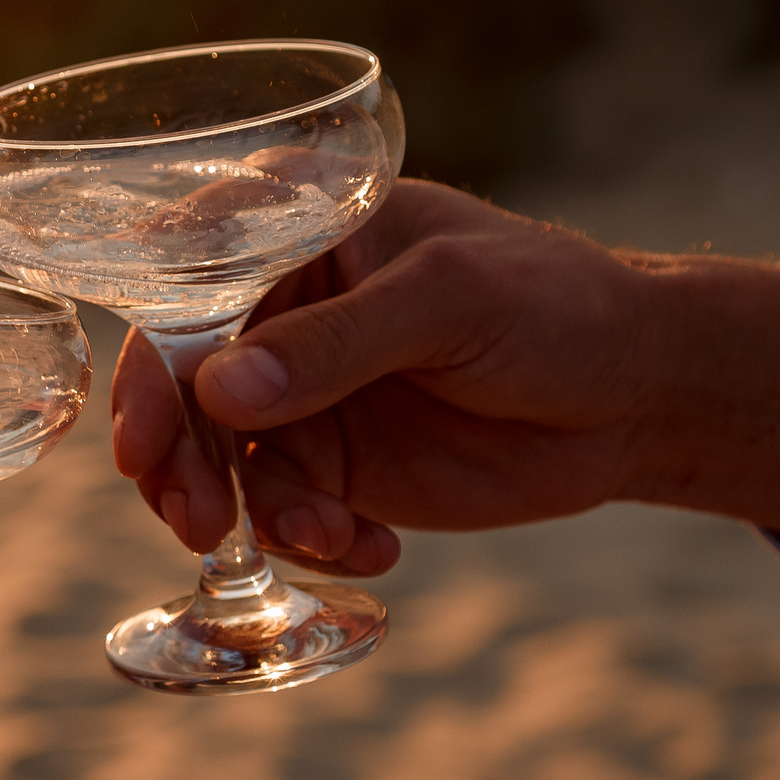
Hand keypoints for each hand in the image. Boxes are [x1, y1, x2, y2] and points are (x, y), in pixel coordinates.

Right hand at [112, 181, 779, 570]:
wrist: (636, 395)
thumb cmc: (556, 306)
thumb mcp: (451, 303)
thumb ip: (338, 342)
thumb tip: (219, 392)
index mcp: (295, 231)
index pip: (185, 289)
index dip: (149, 365)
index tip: (143, 441)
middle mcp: (277, 310)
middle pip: (179, 388)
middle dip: (182, 463)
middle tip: (202, 523)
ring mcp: (298, 391)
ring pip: (217, 462)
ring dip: (249, 515)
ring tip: (324, 536)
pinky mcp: (331, 463)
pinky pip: (277, 514)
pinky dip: (307, 543)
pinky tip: (372, 548)